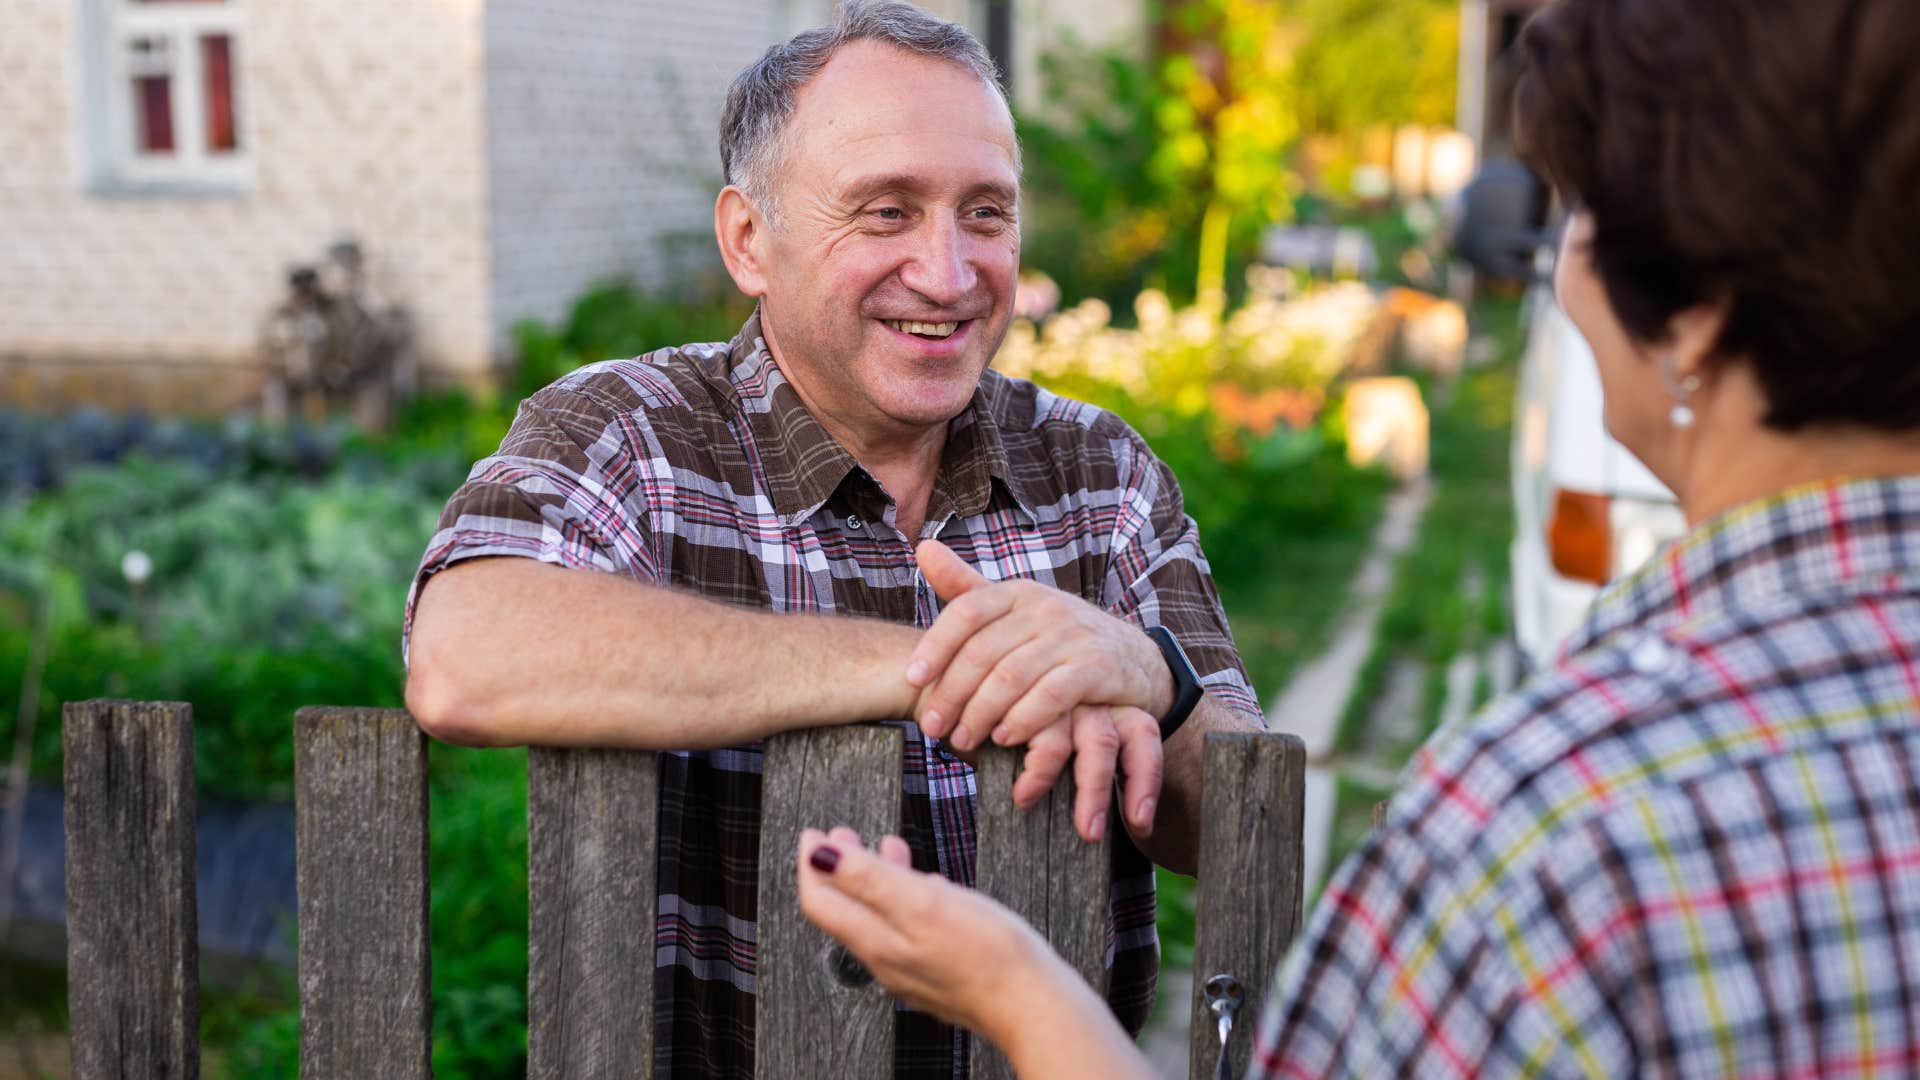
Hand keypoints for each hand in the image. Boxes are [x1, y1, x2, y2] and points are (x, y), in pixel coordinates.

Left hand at [796, 827, 1072, 1041]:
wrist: (1032, 1004)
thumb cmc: (987, 954)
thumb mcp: (922, 902)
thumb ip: (867, 878)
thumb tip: (819, 856)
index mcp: (875, 940)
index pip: (820, 902)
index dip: (812, 863)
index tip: (813, 831)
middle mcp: (886, 960)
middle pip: (846, 910)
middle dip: (840, 867)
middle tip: (845, 833)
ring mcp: (912, 971)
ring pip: (879, 918)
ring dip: (875, 879)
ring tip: (888, 847)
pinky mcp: (939, 974)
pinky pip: (908, 932)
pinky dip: (906, 899)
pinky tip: (928, 887)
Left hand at [906, 541, 1166, 838]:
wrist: (1135, 660)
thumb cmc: (1060, 640)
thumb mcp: (1016, 611)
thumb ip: (968, 587)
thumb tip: (922, 548)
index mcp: (1018, 592)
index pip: (967, 610)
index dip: (935, 645)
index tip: (912, 679)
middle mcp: (1045, 607)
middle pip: (983, 651)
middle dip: (952, 693)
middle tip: (932, 728)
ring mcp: (1073, 635)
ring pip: (1012, 677)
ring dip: (980, 713)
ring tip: (962, 739)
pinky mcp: (1097, 667)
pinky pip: (1051, 696)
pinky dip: (1023, 719)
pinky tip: (1005, 738)